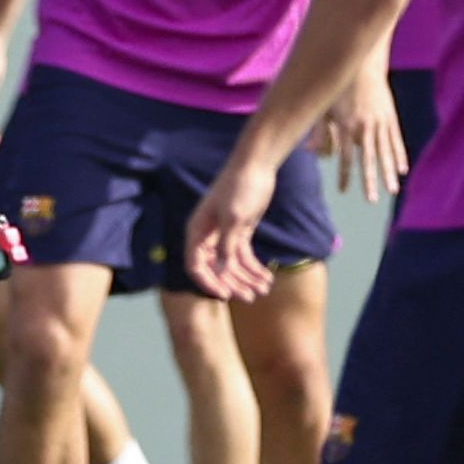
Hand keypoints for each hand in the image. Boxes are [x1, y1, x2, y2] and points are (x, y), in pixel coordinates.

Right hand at [184, 149, 282, 300]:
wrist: (256, 165)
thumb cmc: (240, 187)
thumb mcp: (234, 218)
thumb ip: (227, 246)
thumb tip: (222, 273)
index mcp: (198, 231)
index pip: (196, 265)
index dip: (209, 282)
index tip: (226, 296)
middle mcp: (208, 235)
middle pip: (216, 269)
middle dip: (233, 284)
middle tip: (251, 297)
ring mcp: (224, 234)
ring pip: (232, 265)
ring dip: (247, 279)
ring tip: (264, 289)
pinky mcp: (240, 232)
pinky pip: (244, 257)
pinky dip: (254, 268)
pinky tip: (267, 278)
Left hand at [308, 66, 408, 202]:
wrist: (362, 64)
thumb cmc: (338, 87)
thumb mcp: (324, 107)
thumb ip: (319, 131)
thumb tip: (309, 152)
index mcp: (347, 124)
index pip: (346, 156)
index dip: (345, 175)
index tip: (343, 191)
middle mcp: (365, 126)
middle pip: (369, 159)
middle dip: (370, 181)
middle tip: (372, 201)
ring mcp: (380, 122)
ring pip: (386, 152)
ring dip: (388, 173)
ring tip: (392, 191)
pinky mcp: (390, 117)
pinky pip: (396, 140)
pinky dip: (399, 155)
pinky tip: (402, 170)